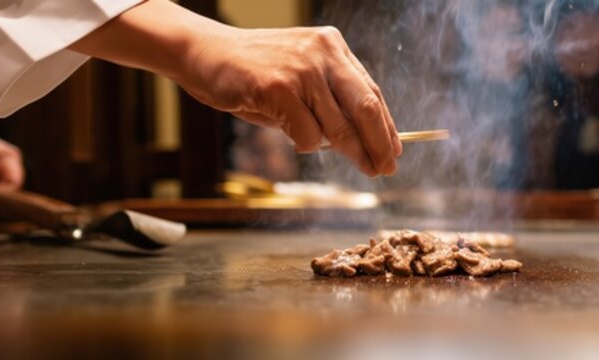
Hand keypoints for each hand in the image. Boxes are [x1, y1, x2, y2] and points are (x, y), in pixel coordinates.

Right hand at [70, 0, 401, 176]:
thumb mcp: (298, 77)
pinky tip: (295, 138)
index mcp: (331, 45)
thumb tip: (361, 141)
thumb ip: (328, 100)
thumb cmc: (251, 72)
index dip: (385, 124)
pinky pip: (306, 135)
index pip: (369, 90)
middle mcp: (321, 52)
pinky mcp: (279, 87)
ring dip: (348, 152)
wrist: (204, 54)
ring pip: (337, 126)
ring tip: (358, 164)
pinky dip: (306, 146)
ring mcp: (300, 69)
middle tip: (386, 169)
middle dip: (378, 144)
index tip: (393, 150)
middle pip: (364, 107)